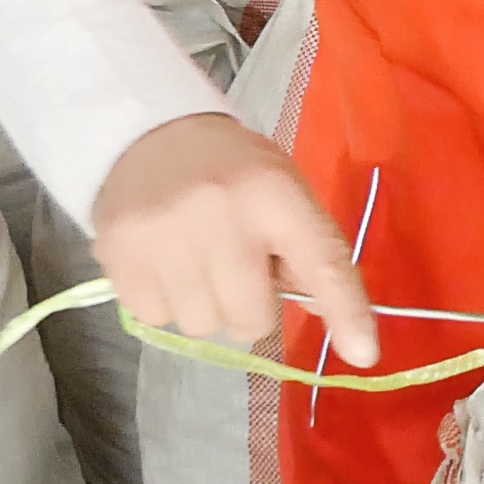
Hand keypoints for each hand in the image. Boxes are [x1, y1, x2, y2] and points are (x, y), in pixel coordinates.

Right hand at [87, 113, 377, 365]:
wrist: (146, 131)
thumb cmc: (230, 169)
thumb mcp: (281, 190)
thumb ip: (306, 248)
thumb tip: (326, 315)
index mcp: (275, 194)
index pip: (321, 261)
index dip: (346, 311)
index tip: (363, 352)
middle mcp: (222, 215)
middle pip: (251, 318)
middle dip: (249, 307)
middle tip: (237, 271)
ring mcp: (165, 236)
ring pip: (201, 325)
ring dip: (205, 306)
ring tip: (197, 261)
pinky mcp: (120, 254)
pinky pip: (154, 318)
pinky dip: (163, 301)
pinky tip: (164, 263)